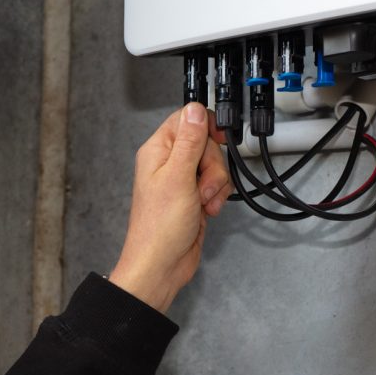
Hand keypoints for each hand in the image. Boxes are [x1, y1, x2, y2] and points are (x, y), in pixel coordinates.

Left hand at [108, 102, 231, 313]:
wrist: (162, 265)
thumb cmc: (159, 227)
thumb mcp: (178, 177)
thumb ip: (190, 141)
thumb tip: (194, 110)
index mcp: (158, 151)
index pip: (186, 120)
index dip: (205, 127)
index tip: (217, 139)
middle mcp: (168, 163)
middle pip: (205, 144)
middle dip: (211, 165)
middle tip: (200, 184)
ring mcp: (181, 181)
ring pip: (213, 166)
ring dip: (215, 184)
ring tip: (202, 201)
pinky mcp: (194, 197)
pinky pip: (215, 185)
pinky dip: (216, 197)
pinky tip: (206, 210)